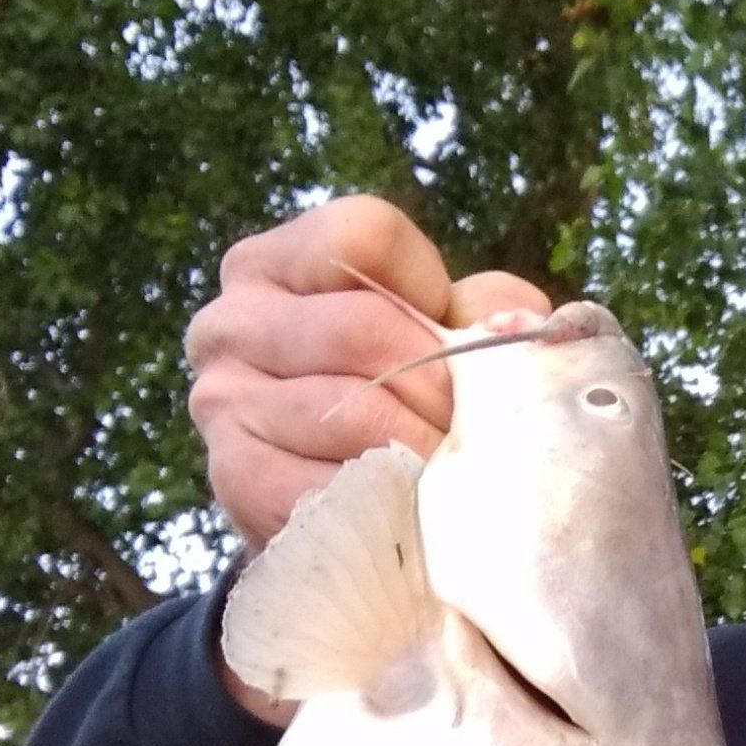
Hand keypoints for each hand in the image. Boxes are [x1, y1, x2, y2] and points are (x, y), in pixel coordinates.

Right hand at [185, 196, 549, 721]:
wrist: (341, 510)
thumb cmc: (400, 402)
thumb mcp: (441, 336)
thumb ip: (482, 311)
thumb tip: (521, 325)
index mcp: (278, 263)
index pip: (364, 235)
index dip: (433, 288)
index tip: (459, 338)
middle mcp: (233, 321)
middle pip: (364, 328)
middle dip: (443, 387)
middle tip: (480, 428)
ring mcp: (224, 399)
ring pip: (352, 411)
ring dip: (425, 449)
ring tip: (460, 470)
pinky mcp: (235, 476)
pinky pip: (328, 483)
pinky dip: (389, 498)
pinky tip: (417, 506)